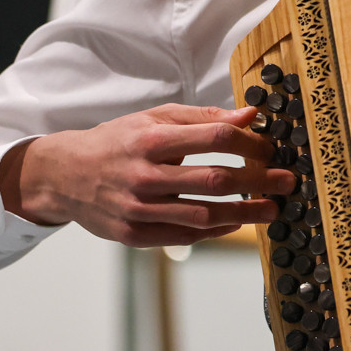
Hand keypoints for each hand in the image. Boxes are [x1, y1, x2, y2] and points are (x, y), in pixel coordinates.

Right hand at [0, 104, 295, 247]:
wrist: (65, 176)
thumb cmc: (118, 142)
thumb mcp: (154, 118)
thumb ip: (202, 117)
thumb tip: (249, 115)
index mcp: (150, 141)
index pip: (213, 138)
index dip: (249, 143)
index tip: (271, 147)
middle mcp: (143, 176)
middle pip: (214, 180)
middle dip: (258, 181)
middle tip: (286, 181)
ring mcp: (137, 209)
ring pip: (203, 216)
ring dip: (245, 213)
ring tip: (272, 209)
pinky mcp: (134, 235)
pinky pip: (184, 235)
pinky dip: (216, 229)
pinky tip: (237, 222)